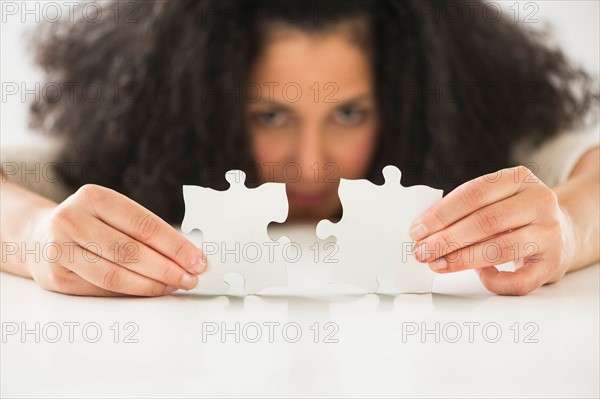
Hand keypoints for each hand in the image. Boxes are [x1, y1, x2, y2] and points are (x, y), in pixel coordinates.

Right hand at [27, 184, 205, 295]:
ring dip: (151, 284)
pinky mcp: (56, 277)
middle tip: (191, 278)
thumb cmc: (90, 223)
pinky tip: (150, 291)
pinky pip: (102, 289)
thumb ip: (144, 230)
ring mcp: (60, 249)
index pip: (144, 225)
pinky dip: (131, 292)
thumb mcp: (112, 212)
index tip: (198, 259)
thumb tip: (187, 256)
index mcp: (94, 197)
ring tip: (174, 286)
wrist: (38, 236)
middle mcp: (72, 219)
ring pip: (115, 274)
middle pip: (130, 251)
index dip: (175, 246)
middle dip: (167, 268)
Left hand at [409, 165, 575, 294]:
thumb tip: (424, 231)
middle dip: (446, 239)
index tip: (417, 230)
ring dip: (462, 259)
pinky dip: (494, 280)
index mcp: (519, 178)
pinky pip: (518, 280)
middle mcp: (539, 202)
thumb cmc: (514, 215)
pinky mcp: (553, 263)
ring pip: (500, 248)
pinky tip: (480, 275)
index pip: (474, 193)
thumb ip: (466, 208)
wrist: (562, 231)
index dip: (441, 213)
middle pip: (485, 221)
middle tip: (422, 251)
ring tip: (437, 264)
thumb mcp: (496, 198)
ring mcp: (549, 233)